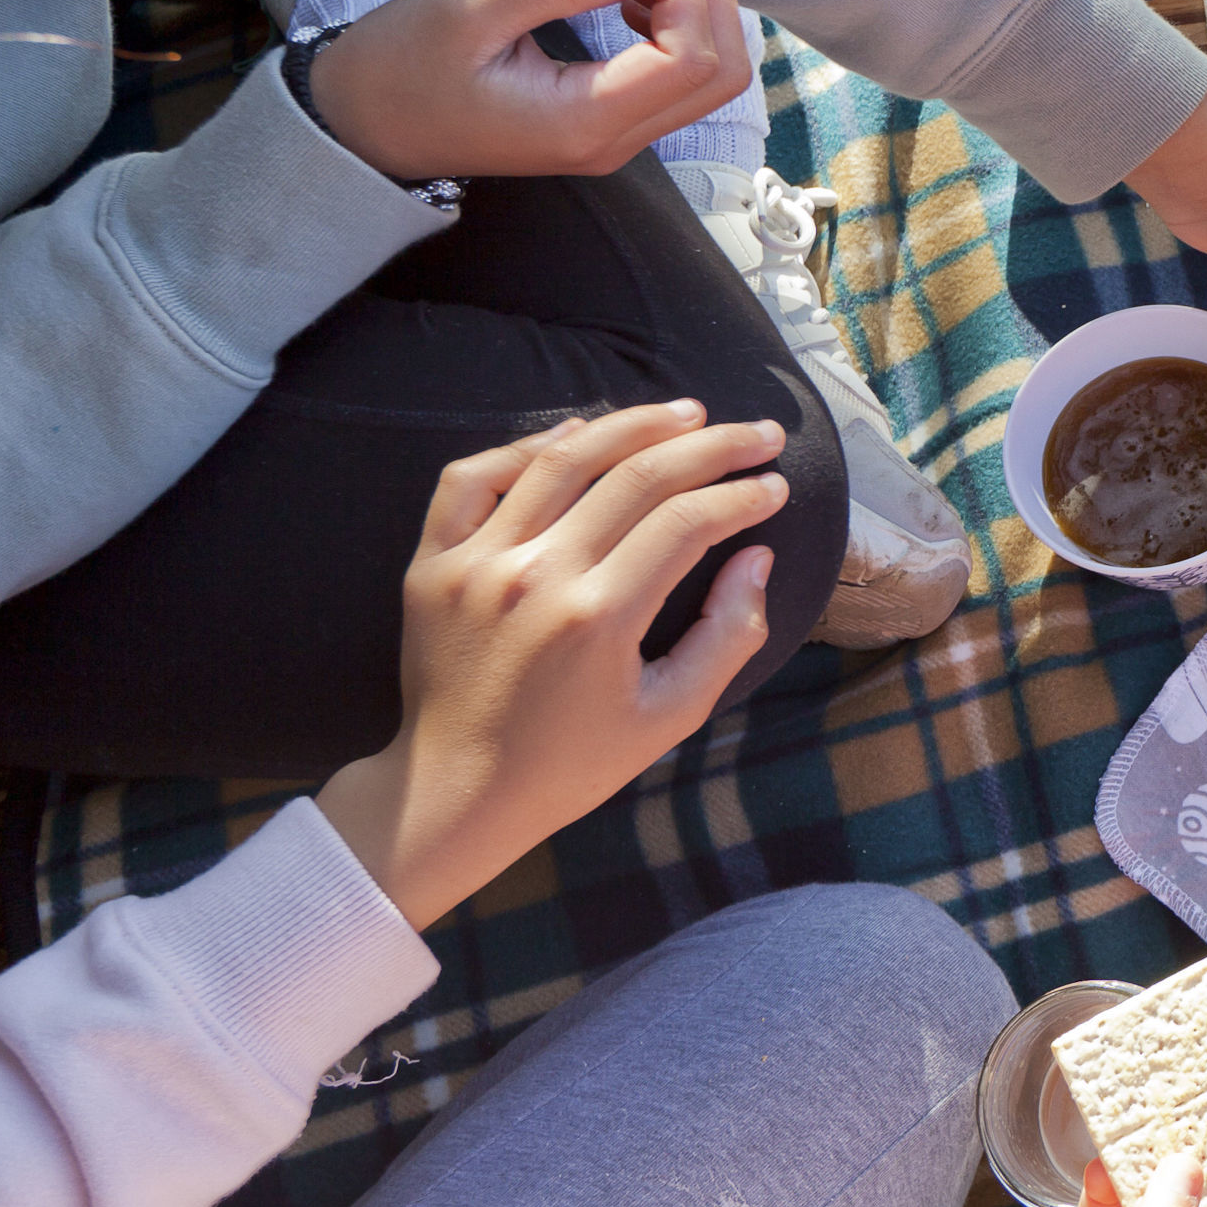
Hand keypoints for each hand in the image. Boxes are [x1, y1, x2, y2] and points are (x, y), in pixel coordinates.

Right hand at [310, 0, 749, 180]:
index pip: (693, 60)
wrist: (362, 126)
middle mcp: (616, 142)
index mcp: (584, 122)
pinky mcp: (613, 119)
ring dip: (696, 3)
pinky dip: (680, 21)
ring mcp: (619, 137)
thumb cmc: (400, 67)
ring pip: (712, 74)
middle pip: (722, 72)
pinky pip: (682, 75)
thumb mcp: (468, 7)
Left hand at [316, 402, 788, 927]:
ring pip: (562, 458)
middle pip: (637, 477)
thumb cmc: (572, 763)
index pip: (687, 522)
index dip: (742, 496)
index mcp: (598, 617)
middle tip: (760, 434)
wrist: (453, 793)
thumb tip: (757, 557)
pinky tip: (576, 435)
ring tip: (685, 413)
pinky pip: (473, 476)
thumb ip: (728, 635)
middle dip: (713, 446)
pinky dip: (526, 446)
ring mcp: (476, 563)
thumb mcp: (671, 716)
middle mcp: (535, 576)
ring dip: (633, 425)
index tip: (774, 487)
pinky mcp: (431, 562)